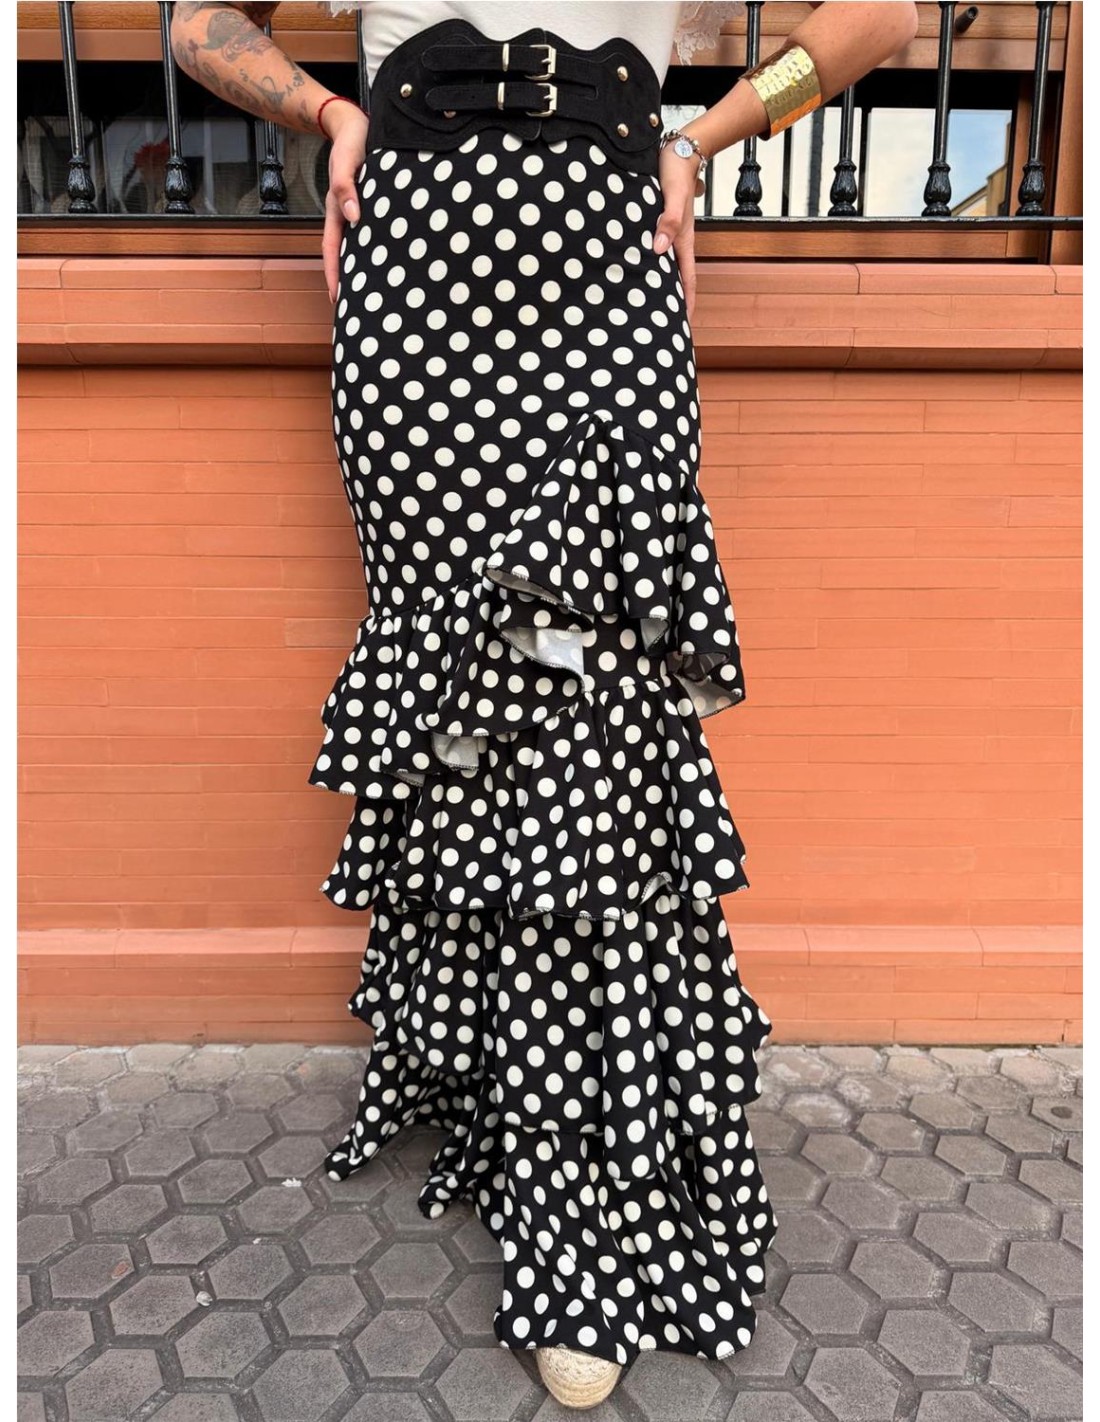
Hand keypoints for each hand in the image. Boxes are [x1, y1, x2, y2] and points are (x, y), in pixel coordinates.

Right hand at [322, 101, 369, 302]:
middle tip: (358, 309)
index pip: (333, 250)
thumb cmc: (352, 141)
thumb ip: (347, 186)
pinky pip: (376, 235)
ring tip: (378, 295)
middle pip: (347, 256)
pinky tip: (392, 264)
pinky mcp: (376, 208)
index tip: (337, 298)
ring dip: (367, 270)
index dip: (334, 274)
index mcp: (337, 210)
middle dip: (350, 282)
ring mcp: (361, 213)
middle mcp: (348, 216)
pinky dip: (381, 251)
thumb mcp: (346, 160)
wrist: (357, 124)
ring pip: (363, 248)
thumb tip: (354, 216)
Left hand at [654, 142, 702, 322]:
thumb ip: (669, 220)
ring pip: (663, 266)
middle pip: (675, 278)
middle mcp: (676, 240)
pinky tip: (633, 272)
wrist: (678, 149)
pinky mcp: (658, 224)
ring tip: (646, 305)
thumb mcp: (673, 194)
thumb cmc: (676, 170)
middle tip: (661, 324)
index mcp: (683, 239)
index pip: (687, 279)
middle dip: (670, 302)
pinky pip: (654, 251)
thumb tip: (658, 249)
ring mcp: (667, 233)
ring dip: (658, 285)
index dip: (686, 303)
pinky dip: (647, 265)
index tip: (682, 325)